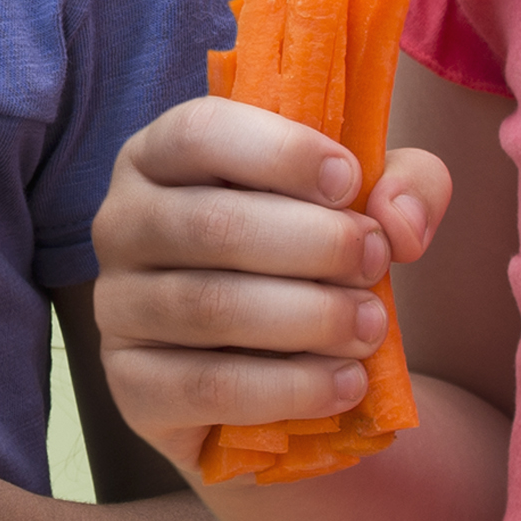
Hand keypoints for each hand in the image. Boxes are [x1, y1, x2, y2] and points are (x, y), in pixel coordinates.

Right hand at [83, 97, 449, 480]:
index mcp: (160, 156)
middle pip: (210, 225)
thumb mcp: (362, 204)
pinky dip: (290, 387)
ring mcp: (116, 308)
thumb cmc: (306, 261)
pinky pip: (208, 387)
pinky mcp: (130, 387)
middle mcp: (121, 224)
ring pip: (210, 307)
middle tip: (375, 263)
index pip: (198, 132)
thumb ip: (404, 186)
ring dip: (309, 317)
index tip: (349, 182)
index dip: (280, 152)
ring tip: (370, 328)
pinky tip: (345, 384)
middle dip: (313, 244)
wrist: (274, 372)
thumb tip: (400, 222)